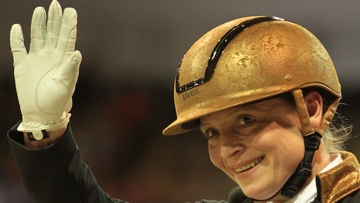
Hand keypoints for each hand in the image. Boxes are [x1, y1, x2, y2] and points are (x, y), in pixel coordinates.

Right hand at [10, 0, 80, 139]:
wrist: (41, 113)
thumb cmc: (58, 101)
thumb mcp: (66, 85)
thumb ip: (71, 69)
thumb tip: (77, 52)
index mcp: (63, 60)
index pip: (67, 38)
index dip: (68, 25)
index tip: (71, 11)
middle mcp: (50, 56)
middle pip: (52, 33)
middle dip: (54, 19)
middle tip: (56, 4)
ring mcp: (36, 59)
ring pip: (37, 37)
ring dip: (38, 24)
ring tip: (40, 10)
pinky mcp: (22, 65)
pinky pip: (18, 48)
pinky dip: (16, 38)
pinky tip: (17, 27)